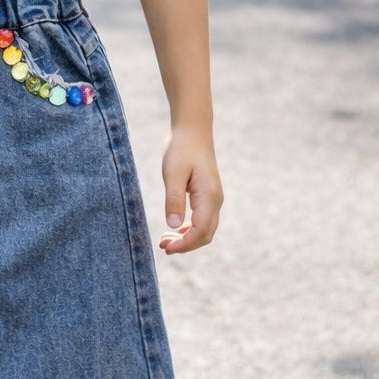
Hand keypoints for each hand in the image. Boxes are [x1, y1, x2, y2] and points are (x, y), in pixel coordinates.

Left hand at [158, 124, 222, 253]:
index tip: (166, 248)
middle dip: (185, 245)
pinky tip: (175, 230)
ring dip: (187, 238)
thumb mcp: (173, 174)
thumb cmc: (181, 149)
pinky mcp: (208, 195)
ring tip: (165, 241)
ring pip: (205, 229)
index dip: (185, 245)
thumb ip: (174, 199)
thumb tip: (173, 226)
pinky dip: (190, 229)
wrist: (193, 131)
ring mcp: (213, 198)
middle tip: (162, 247)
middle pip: (205, 235)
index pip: (200, 231)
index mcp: (209, 197)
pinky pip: (203, 220)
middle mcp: (215, 200)